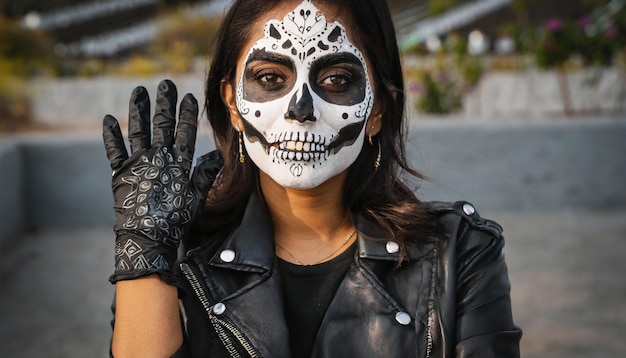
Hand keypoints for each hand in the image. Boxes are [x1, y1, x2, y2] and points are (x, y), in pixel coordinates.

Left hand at [103, 79, 221, 283]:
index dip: (188, 113)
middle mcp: (158, 157)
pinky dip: (111, 135)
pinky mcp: (120, 172)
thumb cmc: (175, 220)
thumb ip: (205, 174)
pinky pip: (114, 149)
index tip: (190, 97)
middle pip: (162, 124)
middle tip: (166, 84)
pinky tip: (108, 119)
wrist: (146, 237)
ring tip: (139, 91)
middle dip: (165, 103)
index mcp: (178, 162)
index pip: (185, 132)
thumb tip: (218, 155)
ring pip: (138, 130)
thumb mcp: (196, 198)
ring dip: (138, 109)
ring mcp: (137, 162)